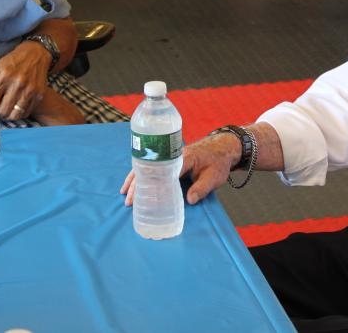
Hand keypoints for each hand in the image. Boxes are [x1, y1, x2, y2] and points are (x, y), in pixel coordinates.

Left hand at [0, 41, 51, 119]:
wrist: (36, 53)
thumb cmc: (15, 59)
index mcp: (4, 75)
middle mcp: (17, 84)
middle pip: (3, 110)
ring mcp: (29, 90)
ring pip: (15, 114)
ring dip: (8, 116)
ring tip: (6, 112)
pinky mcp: (38, 94)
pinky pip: (26, 112)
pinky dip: (20, 113)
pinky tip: (16, 109)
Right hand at [121, 133, 240, 205]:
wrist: (222, 147)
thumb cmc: (218, 162)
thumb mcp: (214, 177)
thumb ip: (202, 188)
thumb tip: (189, 200)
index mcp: (181, 159)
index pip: (162, 171)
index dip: (150, 184)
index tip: (140, 196)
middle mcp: (171, 156)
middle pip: (149, 169)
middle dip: (137, 184)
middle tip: (129, 200)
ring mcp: (168, 157)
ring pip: (147, 167)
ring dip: (135, 179)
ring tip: (125, 194)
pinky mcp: (169, 160)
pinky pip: (151, 167)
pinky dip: (141, 175)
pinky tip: (133, 184)